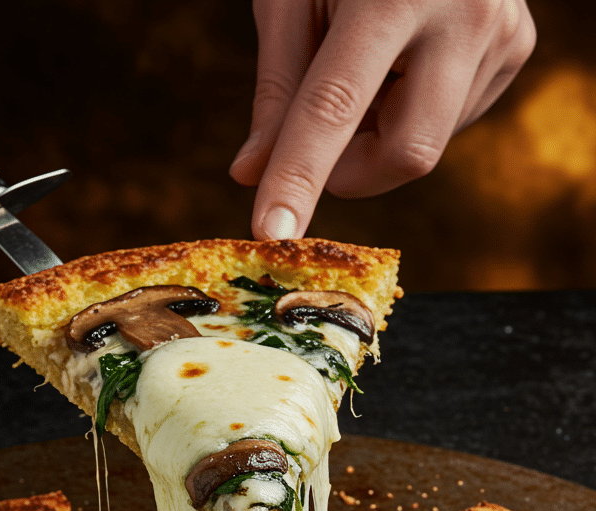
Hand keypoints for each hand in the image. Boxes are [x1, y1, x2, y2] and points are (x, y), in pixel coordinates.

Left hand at [231, 0, 535, 238]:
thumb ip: (279, 86)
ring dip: (383, 131)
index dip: (299, 175)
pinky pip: (454, 118)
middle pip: (406, 154)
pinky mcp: (518, 46)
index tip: (273, 230)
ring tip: (375, 59)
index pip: (335, 106)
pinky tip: (413, 54)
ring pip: (429, 144)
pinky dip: (416, 108)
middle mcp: (462, 13)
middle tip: (324, 144)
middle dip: (355, 171)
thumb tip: (251, 174)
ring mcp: (501, 31)